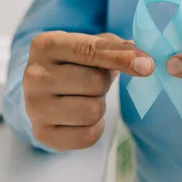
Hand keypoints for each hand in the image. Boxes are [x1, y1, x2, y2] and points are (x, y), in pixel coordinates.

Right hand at [23, 31, 153, 150]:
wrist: (41, 93)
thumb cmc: (72, 64)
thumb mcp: (86, 45)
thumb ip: (113, 46)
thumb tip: (140, 59)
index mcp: (45, 45)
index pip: (90, 50)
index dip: (122, 58)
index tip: (148, 65)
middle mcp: (34, 75)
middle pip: (96, 82)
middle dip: (104, 83)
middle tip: (94, 82)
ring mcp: (35, 107)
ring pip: (93, 110)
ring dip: (99, 105)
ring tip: (84, 98)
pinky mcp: (43, 134)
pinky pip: (88, 136)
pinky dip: (94, 127)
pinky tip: (80, 118)